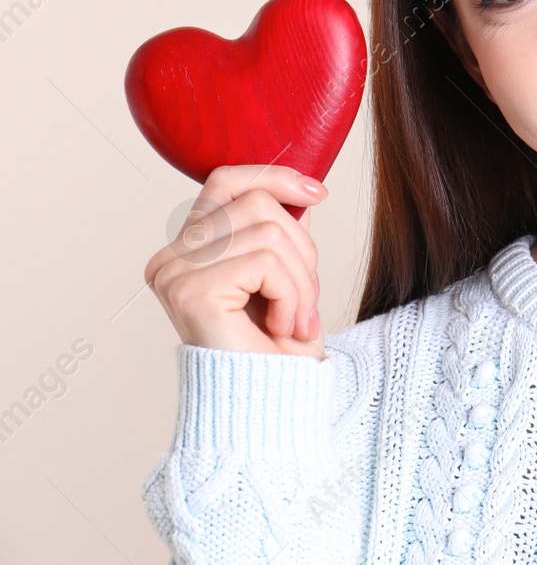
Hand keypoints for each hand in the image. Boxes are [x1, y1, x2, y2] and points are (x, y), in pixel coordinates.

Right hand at [145, 164, 326, 358]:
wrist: (268, 409)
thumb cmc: (275, 350)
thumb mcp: (285, 278)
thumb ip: (281, 234)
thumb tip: (299, 191)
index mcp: (188, 250)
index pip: (226, 181)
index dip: (274, 177)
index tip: (317, 193)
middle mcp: (171, 258)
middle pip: (259, 205)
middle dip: (303, 250)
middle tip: (305, 302)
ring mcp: (175, 273)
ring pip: (270, 231)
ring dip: (302, 280)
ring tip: (296, 320)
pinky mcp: (190, 291)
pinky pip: (266, 261)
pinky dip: (292, 294)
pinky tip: (283, 327)